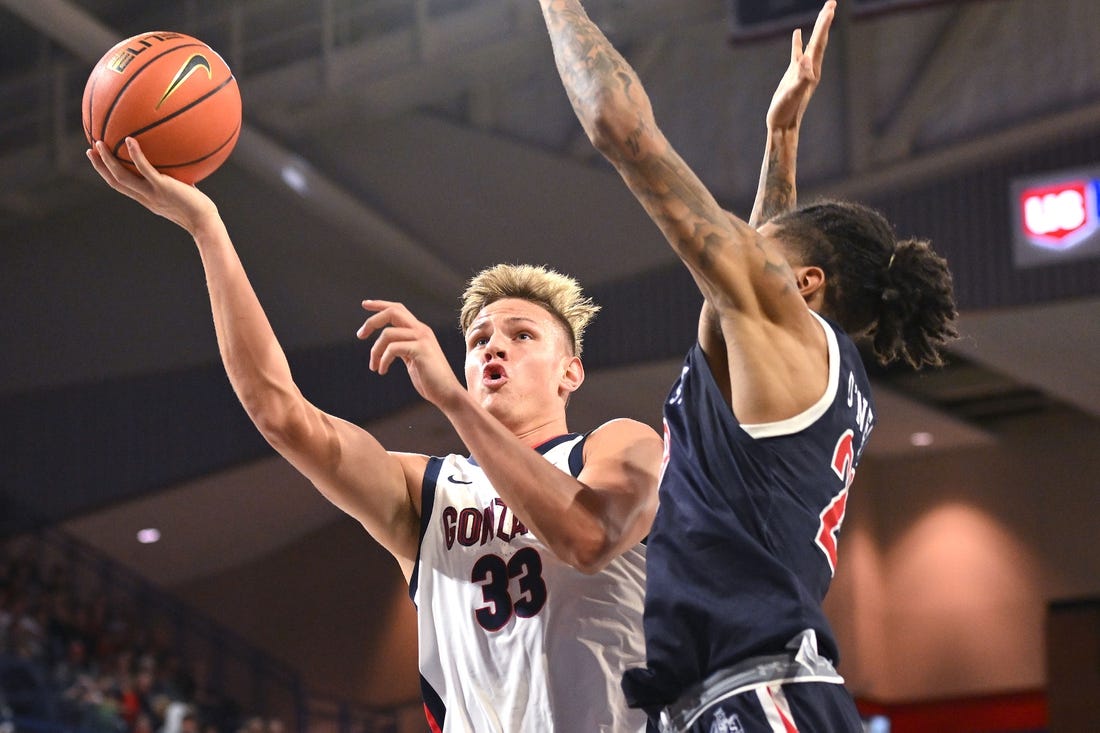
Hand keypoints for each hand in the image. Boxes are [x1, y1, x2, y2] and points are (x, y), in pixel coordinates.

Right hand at [86, 137, 218, 234]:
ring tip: (99, 143)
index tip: (98, 160)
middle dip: (100, 167)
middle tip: (90, 150)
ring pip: (121, 177)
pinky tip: (130, 140)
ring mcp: (151, 193)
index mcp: (146, 198)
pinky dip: (135, 155)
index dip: (107, 174)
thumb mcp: (183, 191)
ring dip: (108, 161)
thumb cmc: (199, 207)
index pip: (121, 187)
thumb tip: (179, 162)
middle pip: (115, 182)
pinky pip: (144, 170)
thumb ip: (176, 179)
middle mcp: (145, 197)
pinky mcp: (162, 187)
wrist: (205, 222)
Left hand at [357, 300, 466, 410]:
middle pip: (392, 312)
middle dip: (372, 321)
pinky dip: (383, 360)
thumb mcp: (412, 358)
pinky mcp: (420, 350)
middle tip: (360, 335)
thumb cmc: (429, 380)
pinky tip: (382, 371)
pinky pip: (392, 348)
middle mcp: (421, 330)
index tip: (364, 304)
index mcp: (419, 330)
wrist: (447, 393)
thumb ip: (402, 347)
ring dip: (375, 351)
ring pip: (388, 333)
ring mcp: (422, 339)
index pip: (398, 309)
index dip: (380, 305)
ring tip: (374, 366)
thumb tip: (385, 345)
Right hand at [766, 0, 834, 131]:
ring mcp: (802, 70)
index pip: (819, 43)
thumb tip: (805, 61)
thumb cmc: (786, 111)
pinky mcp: (793, 74)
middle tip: (831, 3)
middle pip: (820, 40)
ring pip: (812, 44)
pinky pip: (797, 53)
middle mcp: (811, 68)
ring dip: (817, 28)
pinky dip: (798, 42)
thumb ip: (801, 77)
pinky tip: (797, 33)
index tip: (830, 8)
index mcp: (812, 70)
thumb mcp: (792, 94)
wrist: (782, 126)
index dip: (823, 25)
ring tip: (823, 13)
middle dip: (825, 21)